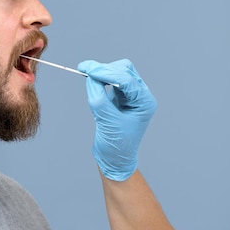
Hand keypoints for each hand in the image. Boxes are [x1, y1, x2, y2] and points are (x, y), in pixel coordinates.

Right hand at [77, 59, 156, 180]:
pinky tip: (93, 84)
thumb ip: (98, 97)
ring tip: (88, 77)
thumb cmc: (116, 145)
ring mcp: (132, 96)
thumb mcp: (106, 120)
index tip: (88, 70)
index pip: (126, 79)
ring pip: (118, 72)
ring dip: (103, 73)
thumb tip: (91, 76)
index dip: (106, 72)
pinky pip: (112, 80)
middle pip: (124, 70)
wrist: (115, 159)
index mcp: (145, 102)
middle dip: (105, 70)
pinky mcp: (122, 97)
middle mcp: (141, 96)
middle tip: (84, 70)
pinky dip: (101, 79)